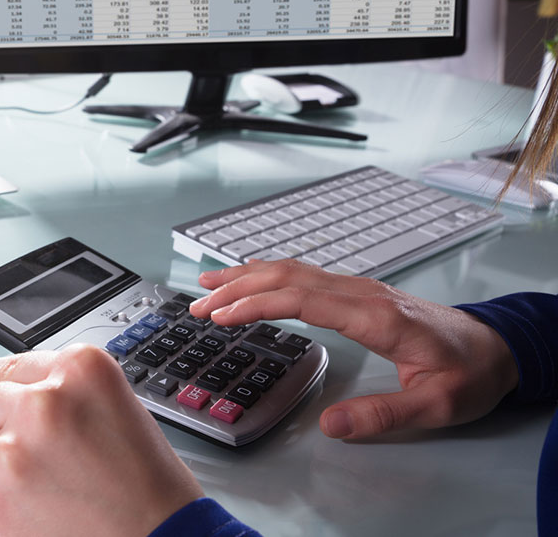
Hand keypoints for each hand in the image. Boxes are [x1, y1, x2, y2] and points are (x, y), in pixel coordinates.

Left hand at [0, 345, 202, 536]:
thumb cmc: (149, 482)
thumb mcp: (116, 407)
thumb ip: (62, 389)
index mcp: (79, 371)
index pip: (12, 365)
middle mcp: (43, 403)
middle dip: (9, 423)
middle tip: (52, 453)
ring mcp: (16, 450)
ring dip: (14, 464)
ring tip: (64, 484)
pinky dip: (13, 501)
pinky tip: (53, 507)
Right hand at [190, 260, 518, 439]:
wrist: (498, 347)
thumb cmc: (470, 374)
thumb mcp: (435, 405)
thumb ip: (383, 415)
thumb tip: (330, 425)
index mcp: (375, 316)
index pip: (302, 300)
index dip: (256, 304)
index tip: (220, 316)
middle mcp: (363, 294)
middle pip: (289, 278)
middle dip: (238, 288)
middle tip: (197, 305)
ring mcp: (360, 289)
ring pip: (294, 271)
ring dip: (248, 276)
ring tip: (208, 286)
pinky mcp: (359, 294)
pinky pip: (305, 276)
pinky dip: (270, 275)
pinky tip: (252, 280)